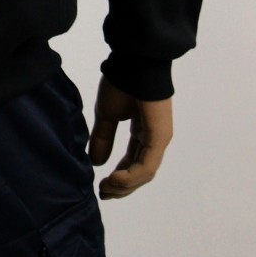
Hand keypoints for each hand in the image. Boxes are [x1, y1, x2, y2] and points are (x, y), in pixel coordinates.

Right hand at [87, 73, 172, 199]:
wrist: (133, 63)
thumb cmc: (121, 82)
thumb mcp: (107, 114)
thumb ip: (103, 138)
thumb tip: (96, 162)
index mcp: (142, 131)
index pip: (133, 161)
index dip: (118, 176)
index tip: (101, 186)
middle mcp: (153, 138)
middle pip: (139, 172)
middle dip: (121, 186)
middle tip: (103, 193)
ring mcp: (158, 139)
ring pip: (144, 173)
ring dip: (125, 186)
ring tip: (106, 189)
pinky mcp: (159, 138)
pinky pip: (146, 165)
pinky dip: (131, 177)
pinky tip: (115, 179)